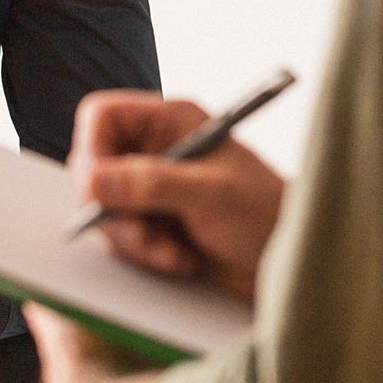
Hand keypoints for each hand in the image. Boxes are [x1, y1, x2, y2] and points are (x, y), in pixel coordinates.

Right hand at [71, 91, 286, 300]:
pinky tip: (180, 261)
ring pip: (102, 209)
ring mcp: (150, 189)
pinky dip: (143, 255)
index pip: (102, 116)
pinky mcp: (152, 225)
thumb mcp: (211, 194)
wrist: (292, 266)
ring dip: (132, 239)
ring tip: (173, 253)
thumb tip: (92, 181)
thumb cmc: (267, 215)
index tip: (96, 188)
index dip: (91, 148)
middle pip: (93, 168)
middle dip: (113, 209)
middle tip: (143, 233)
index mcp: (170, 122)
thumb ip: (151, 183)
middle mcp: (155, 150)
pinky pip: (120, 238)